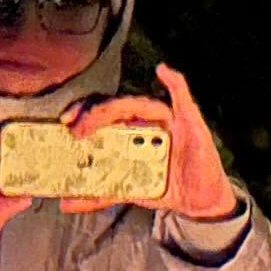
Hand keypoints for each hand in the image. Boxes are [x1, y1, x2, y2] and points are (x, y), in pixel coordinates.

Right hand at [57, 63, 240, 221]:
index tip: (83, 123)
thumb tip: (163, 68)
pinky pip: (107, 189)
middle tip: (68, 134)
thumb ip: (181, 97)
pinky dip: (90, 197)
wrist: (210, 202)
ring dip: (78, 162)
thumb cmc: (205, 161)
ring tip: (59, 166)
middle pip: (105, 126)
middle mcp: (137, 137)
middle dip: (84, 127)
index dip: (100, 112)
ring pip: (101, 156)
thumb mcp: (196, 126)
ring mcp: (133, 160)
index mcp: (150, 120)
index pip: (120, 108)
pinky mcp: (132, 184)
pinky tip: (72, 202)